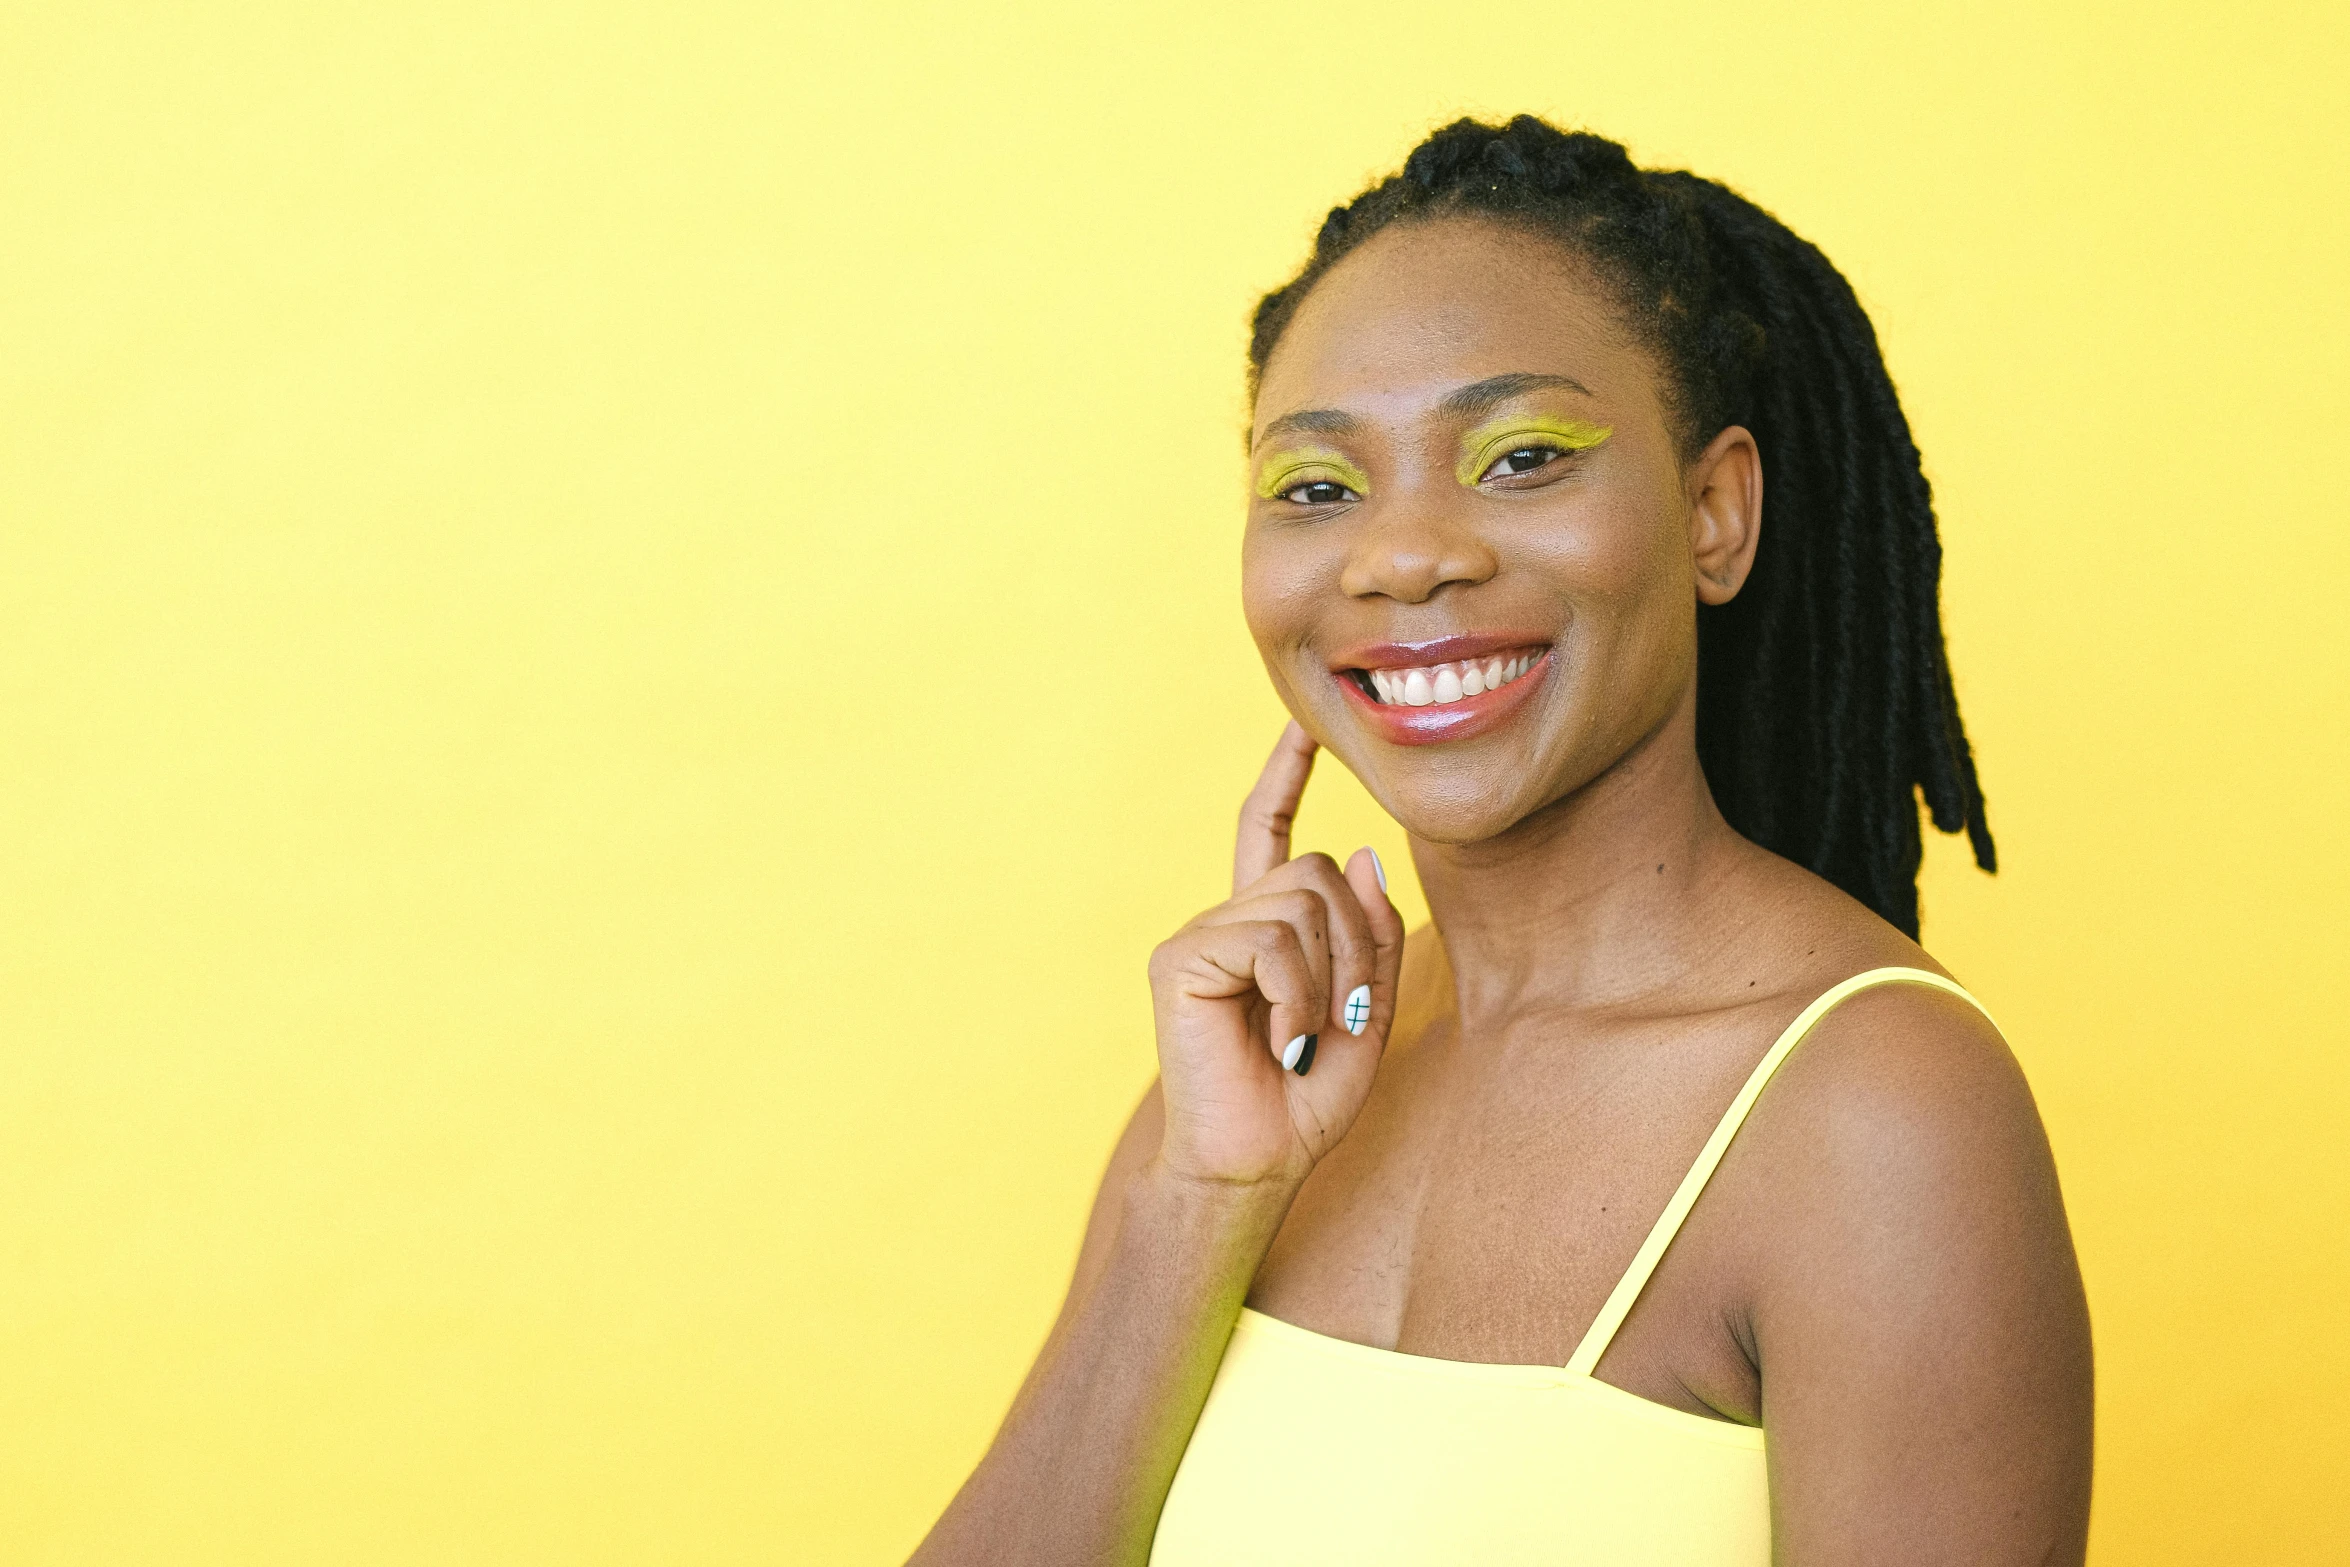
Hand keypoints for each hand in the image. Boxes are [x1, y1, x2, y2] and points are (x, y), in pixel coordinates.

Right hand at [1146, 722, 1405, 1187]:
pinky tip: (1283, 1039)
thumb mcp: (1367, 1012)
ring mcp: (1197, 938)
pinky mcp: (1178, 961)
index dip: (1285, 778)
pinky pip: (1271, 942)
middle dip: (1355, 944)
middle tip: (1338, 1020)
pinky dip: (1297, 997)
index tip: (1303, 730)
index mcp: (1262, 930)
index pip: (1269, 833)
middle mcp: (1223, 922)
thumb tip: (1363, 854)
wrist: (1254, 1164)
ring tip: (1305, 1036)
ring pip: (1301, 903)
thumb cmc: (1305, 1099)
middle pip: (1317, 873)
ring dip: (1329, 978)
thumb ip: (1370, 936)